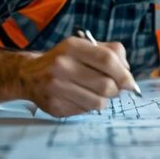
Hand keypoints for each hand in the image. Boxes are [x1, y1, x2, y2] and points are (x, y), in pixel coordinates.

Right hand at [18, 37, 135, 116]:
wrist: (29, 74)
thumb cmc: (65, 59)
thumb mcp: (85, 46)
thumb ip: (110, 52)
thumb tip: (127, 72)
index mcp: (72, 46)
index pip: (107, 60)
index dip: (124, 73)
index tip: (130, 82)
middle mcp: (62, 66)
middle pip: (106, 84)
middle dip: (116, 89)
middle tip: (113, 88)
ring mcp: (56, 87)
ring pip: (98, 102)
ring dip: (104, 100)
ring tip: (97, 93)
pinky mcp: (54, 106)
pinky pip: (85, 111)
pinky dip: (89, 106)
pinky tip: (80, 97)